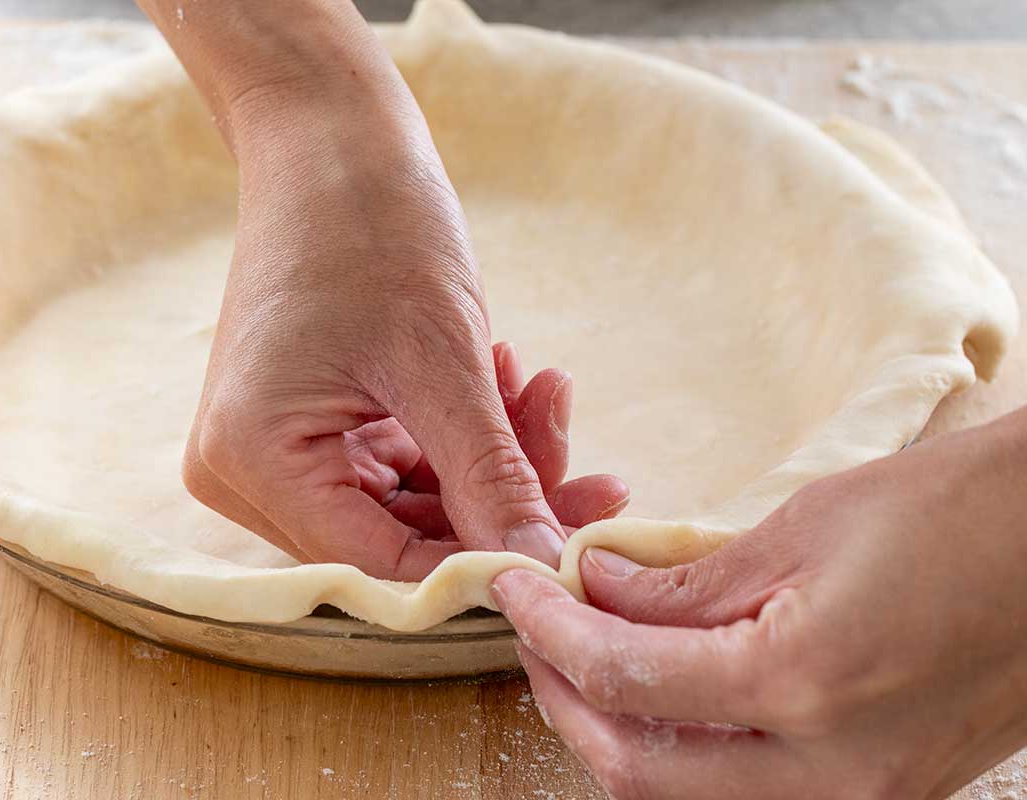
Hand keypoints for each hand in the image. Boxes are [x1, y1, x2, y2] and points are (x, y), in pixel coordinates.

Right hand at [139, 0, 628, 577]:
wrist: (330, 140)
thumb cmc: (371, 227)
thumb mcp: (444, 361)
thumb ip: (493, 476)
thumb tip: (544, 568)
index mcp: (250, 460)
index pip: (379, 566)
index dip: (480, 568)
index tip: (570, 557)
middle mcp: (246, 472)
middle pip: (398, 540)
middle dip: (500, 506)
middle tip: (594, 477)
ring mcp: (276, 450)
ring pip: (411, 507)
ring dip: (490, 466)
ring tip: (546, 395)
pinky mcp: (310, 427)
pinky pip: (402, 468)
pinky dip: (462, 440)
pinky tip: (511, 384)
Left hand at [493, 410, 1026, 798]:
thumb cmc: (956, 511)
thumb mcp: (802, 527)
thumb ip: (686, 581)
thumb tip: (599, 587)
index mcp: (806, 685)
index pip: (626, 677)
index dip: (550, 630)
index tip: (515, 589)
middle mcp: (834, 772)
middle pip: (640, 770)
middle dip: (566, 700)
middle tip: (536, 634)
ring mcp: (865, 798)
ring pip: (688, 794)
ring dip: (619, 731)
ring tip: (583, 659)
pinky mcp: (885, 794)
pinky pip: (749, 790)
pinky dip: (686, 746)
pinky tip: (664, 689)